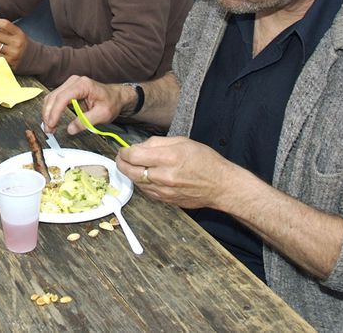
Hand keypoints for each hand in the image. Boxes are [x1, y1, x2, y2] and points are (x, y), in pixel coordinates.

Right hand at [41, 75, 132, 135]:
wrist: (116, 96)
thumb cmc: (111, 103)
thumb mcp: (102, 115)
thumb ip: (86, 122)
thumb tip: (70, 129)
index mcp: (83, 85)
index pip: (63, 97)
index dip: (55, 112)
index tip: (51, 125)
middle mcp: (74, 81)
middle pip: (54, 97)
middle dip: (48, 114)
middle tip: (48, 130)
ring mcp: (70, 84)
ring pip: (52, 97)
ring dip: (48, 113)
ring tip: (49, 127)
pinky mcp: (68, 89)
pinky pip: (55, 99)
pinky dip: (51, 110)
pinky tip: (52, 120)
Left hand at [116, 136, 235, 209]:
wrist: (220, 185)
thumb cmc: (205, 161)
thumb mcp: (182, 142)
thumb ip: (157, 143)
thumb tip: (139, 146)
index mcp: (169, 158)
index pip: (133, 155)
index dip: (124, 152)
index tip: (124, 149)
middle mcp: (164, 176)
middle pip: (130, 171)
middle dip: (121, 163)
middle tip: (122, 157)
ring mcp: (164, 191)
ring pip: (136, 182)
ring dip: (131, 173)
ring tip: (134, 165)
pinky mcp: (165, 200)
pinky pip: (145, 191)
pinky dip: (141, 182)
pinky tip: (146, 175)